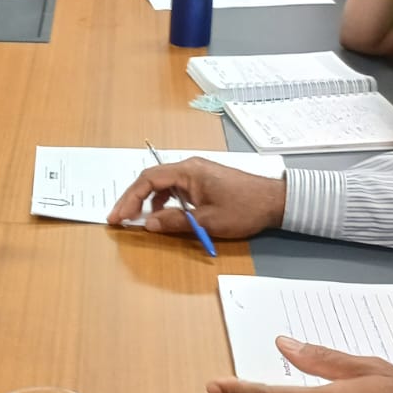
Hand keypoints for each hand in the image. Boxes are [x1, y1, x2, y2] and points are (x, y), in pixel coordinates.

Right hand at [106, 158, 285, 238]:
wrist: (275, 201)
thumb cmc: (244, 209)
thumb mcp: (208, 221)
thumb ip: (176, 222)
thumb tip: (149, 224)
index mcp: (188, 171)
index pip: (148, 180)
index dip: (129, 198)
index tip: (118, 216)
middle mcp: (190, 167)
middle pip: (152, 180)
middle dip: (133, 199)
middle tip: (120, 218)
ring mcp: (197, 173)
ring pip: (163, 184)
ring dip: (149, 201)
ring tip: (140, 219)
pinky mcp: (204, 181)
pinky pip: (176, 188)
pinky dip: (164, 201)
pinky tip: (165, 215)